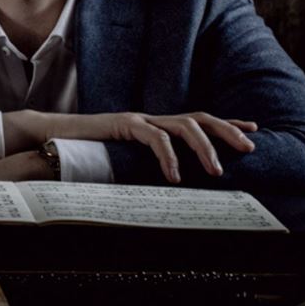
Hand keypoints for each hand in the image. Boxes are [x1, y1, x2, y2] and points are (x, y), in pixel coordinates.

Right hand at [10, 110, 256, 183]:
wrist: (51, 141)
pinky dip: (168, 156)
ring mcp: (138, 119)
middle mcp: (151, 118)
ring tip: (216, 170)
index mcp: (156, 126)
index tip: (252, 131)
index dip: (226, 125)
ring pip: (183, 124)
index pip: (198, 121)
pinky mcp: (123, 124)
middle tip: (249, 149)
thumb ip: (149, 168)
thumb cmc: (88, 155)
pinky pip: (153, 136)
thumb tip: (176, 188)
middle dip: (227, 131)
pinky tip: (175, 175)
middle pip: (199, 117)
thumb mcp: (128, 163)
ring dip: (204, 146)